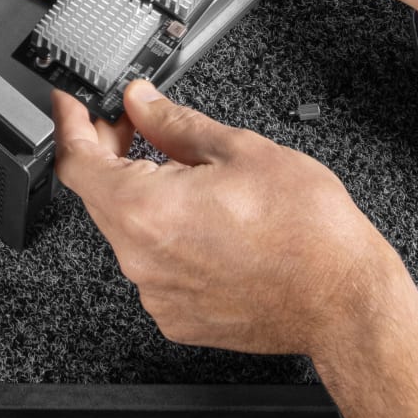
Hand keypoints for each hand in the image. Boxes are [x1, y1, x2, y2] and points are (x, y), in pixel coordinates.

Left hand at [50, 81, 407, 358]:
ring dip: (137, 193)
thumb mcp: (239, 149)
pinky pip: (150, 263)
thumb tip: (141, 101)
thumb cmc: (308, 231)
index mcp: (147, 210)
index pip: (76, 161)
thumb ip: (174, 121)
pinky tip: (198, 216)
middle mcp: (142, 258)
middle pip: (97, 194)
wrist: (347, 304)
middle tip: (133, 124)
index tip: (70, 104)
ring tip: (181, 170)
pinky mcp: (178, 317)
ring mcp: (158, 293)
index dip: (70, 124)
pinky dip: (160, 233)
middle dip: (108, 152)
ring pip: (125, 228)